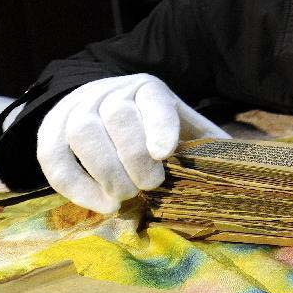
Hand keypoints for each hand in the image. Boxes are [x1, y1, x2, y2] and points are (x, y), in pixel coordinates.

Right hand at [36, 73, 228, 213]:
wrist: (103, 104)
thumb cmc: (153, 125)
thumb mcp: (182, 125)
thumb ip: (206, 143)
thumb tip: (243, 165)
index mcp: (149, 88)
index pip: (154, 101)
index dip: (159, 126)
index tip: (165, 154)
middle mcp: (111, 91)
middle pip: (117, 118)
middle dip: (133, 156)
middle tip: (149, 185)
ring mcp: (77, 107)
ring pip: (82, 134)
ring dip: (104, 171)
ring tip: (124, 197)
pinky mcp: (49, 130)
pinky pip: (52, 157)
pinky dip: (75, 185)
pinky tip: (101, 204)